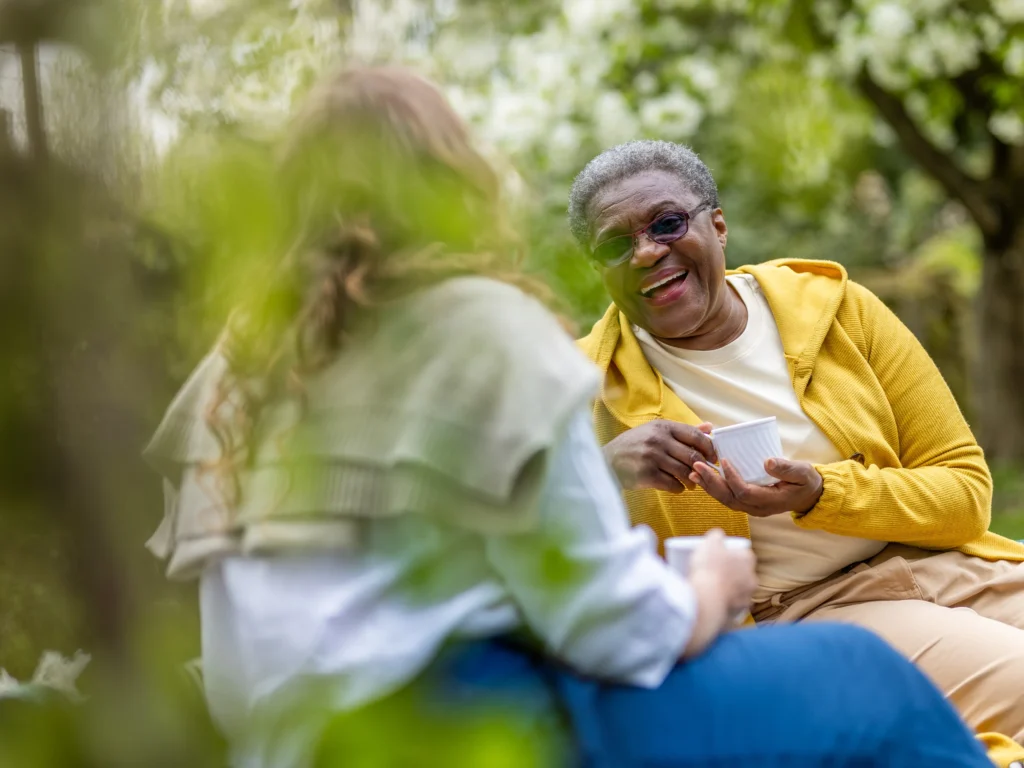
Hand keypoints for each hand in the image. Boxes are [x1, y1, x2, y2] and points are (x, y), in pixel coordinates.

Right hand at [603, 420, 716, 492]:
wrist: (607, 461)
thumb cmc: (634, 445)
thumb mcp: (655, 431)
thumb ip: (683, 431)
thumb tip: (710, 427)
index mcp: (662, 426)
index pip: (695, 435)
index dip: (709, 448)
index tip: (713, 457)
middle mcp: (658, 440)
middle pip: (693, 455)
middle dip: (703, 467)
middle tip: (704, 473)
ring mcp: (652, 457)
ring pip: (685, 472)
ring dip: (692, 480)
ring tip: (691, 482)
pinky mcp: (647, 474)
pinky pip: (673, 485)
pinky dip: (679, 488)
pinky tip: (676, 487)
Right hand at [683, 529, 757, 657]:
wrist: (706, 599)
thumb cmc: (709, 569)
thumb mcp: (710, 542)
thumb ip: (716, 535)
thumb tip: (718, 535)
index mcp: (747, 560)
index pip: (743, 553)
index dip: (730, 553)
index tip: (719, 554)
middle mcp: (752, 579)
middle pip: (742, 573)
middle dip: (731, 572)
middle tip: (713, 571)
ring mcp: (746, 598)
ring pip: (737, 591)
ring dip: (727, 589)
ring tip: (710, 588)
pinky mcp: (738, 613)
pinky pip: (731, 607)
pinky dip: (723, 604)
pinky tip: (711, 602)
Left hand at [690, 457, 823, 517]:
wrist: (809, 496)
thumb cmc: (806, 482)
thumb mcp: (803, 473)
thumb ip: (786, 468)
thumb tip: (767, 462)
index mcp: (770, 501)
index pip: (744, 492)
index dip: (732, 478)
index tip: (723, 461)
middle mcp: (757, 508)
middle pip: (729, 498)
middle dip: (711, 482)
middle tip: (696, 466)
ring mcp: (751, 508)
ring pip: (724, 499)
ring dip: (708, 485)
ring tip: (694, 471)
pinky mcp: (747, 503)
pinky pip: (726, 497)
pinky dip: (713, 487)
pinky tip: (702, 476)